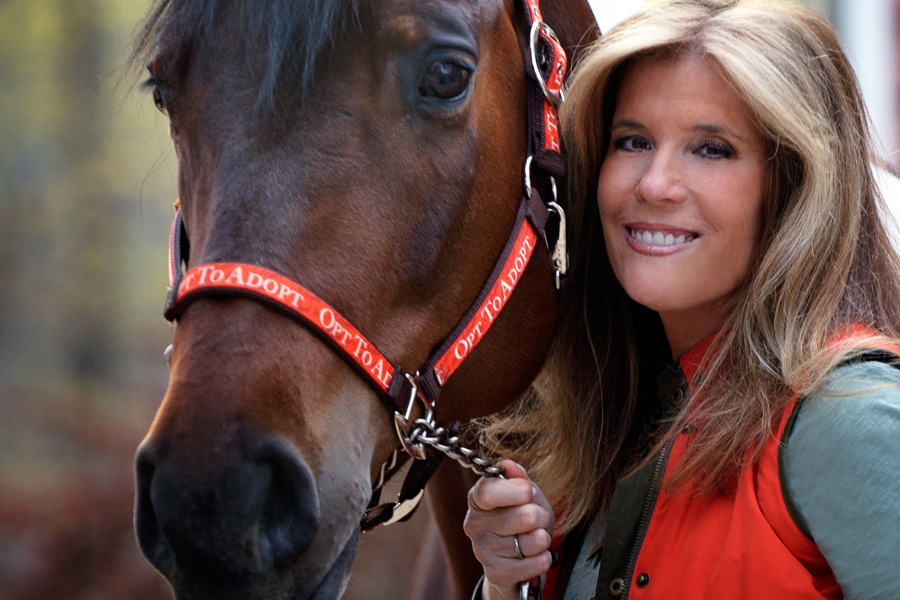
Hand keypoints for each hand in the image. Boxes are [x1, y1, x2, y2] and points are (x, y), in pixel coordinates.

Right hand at [463, 460, 554, 599]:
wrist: (516, 557)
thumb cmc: (520, 519)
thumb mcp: (523, 494)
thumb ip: (517, 477)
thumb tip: (508, 465)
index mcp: (477, 500)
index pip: (488, 492)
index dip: (515, 490)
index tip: (529, 491)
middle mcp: (474, 525)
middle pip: (525, 516)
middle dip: (542, 516)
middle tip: (537, 518)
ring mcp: (483, 551)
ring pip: (534, 540)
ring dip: (544, 538)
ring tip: (535, 537)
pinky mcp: (496, 574)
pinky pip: (535, 563)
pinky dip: (543, 559)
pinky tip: (536, 555)